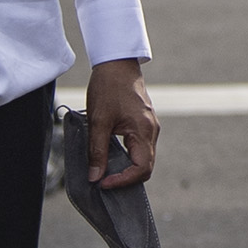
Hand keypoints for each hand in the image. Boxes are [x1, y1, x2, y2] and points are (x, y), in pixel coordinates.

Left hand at [83, 56, 157, 185]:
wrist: (117, 64)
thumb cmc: (108, 88)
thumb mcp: (98, 121)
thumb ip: (97, 151)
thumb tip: (95, 177)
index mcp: (144, 131)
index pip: (142, 169)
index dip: (123, 181)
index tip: (103, 183)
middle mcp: (152, 131)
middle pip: (145, 167)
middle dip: (125, 178)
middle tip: (103, 181)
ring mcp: (150, 127)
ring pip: (143, 158)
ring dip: (126, 168)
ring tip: (105, 171)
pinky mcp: (144, 124)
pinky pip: (140, 148)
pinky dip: (128, 158)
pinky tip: (112, 157)